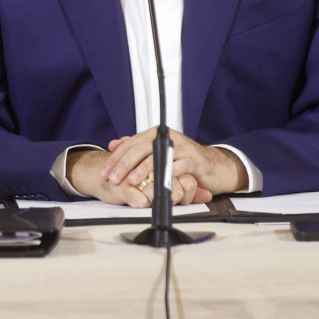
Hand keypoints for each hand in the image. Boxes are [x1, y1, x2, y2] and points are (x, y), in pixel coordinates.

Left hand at [67, 144, 205, 205]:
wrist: (213, 167)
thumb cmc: (184, 161)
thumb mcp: (158, 152)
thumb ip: (136, 147)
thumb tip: (114, 143)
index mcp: (157, 134)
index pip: (131, 143)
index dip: (117, 158)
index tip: (105, 171)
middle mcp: (169, 137)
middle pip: (141, 148)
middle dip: (124, 164)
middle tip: (113, 177)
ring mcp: (182, 148)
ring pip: (158, 156)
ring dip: (143, 170)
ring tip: (131, 181)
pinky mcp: (194, 161)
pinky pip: (177, 168)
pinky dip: (165, 176)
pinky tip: (156, 185)